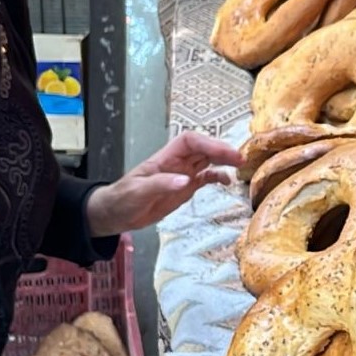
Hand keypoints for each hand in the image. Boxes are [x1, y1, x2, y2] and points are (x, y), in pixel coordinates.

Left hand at [86, 131, 241, 234]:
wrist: (115, 214)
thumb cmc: (122, 199)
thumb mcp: (138, 192)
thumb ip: (161, 184)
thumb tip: (185, 180)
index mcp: (165, 158)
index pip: (190, 141)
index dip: (208, 142)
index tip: (223, 151)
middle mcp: (177, 163)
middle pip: (203, 149)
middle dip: (222, 150)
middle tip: (240, 159)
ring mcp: (182, 175)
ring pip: (207, 161)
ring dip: (223, 161)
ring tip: (240, 166)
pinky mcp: (185, 188)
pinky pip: (205, 179)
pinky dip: (218, 177)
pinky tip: (227, 182)